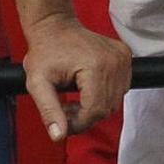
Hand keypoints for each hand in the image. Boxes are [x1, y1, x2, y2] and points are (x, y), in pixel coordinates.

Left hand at [22, 14, 131, 140]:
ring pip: (115, 101)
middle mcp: (115, 62)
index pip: (96, 111)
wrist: (55, 27)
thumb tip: (58, 136)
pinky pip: (121, 88)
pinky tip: (87, 89)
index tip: (63, 120)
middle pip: (107, 108)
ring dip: (95, 106)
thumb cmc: (44, 52)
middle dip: (85, 115)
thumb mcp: (37, 83)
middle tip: (66, 108)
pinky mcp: (126, 57)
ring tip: (76, 98)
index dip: (79, 123)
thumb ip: (48, 110)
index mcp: (96, 67)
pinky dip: (104, 95)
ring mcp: (123, 58)